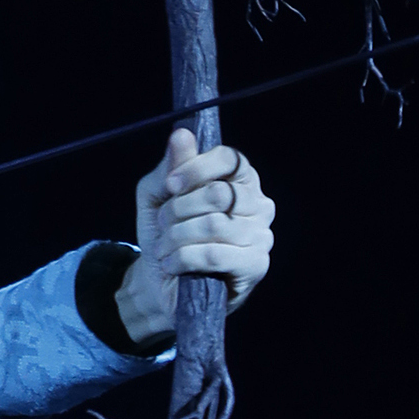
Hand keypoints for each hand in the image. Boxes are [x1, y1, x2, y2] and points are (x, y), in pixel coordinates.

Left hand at [113, 129, 274, 348]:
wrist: (161, 283)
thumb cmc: (165, 233)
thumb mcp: (157, 196)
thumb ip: (170, 167)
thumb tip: (181, 135)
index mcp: (240, 180)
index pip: (229, 158)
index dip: (195, 168)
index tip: (170, 185)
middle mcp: (258, 204)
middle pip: (218, 193)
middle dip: (178, 210)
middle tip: (163, 224)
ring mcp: (261, 235)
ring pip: (213, 225)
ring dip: (177, 237)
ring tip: (164, 247)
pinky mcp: (255, 265)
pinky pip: (215, 255)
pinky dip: (184, 259)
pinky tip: (172, 264)